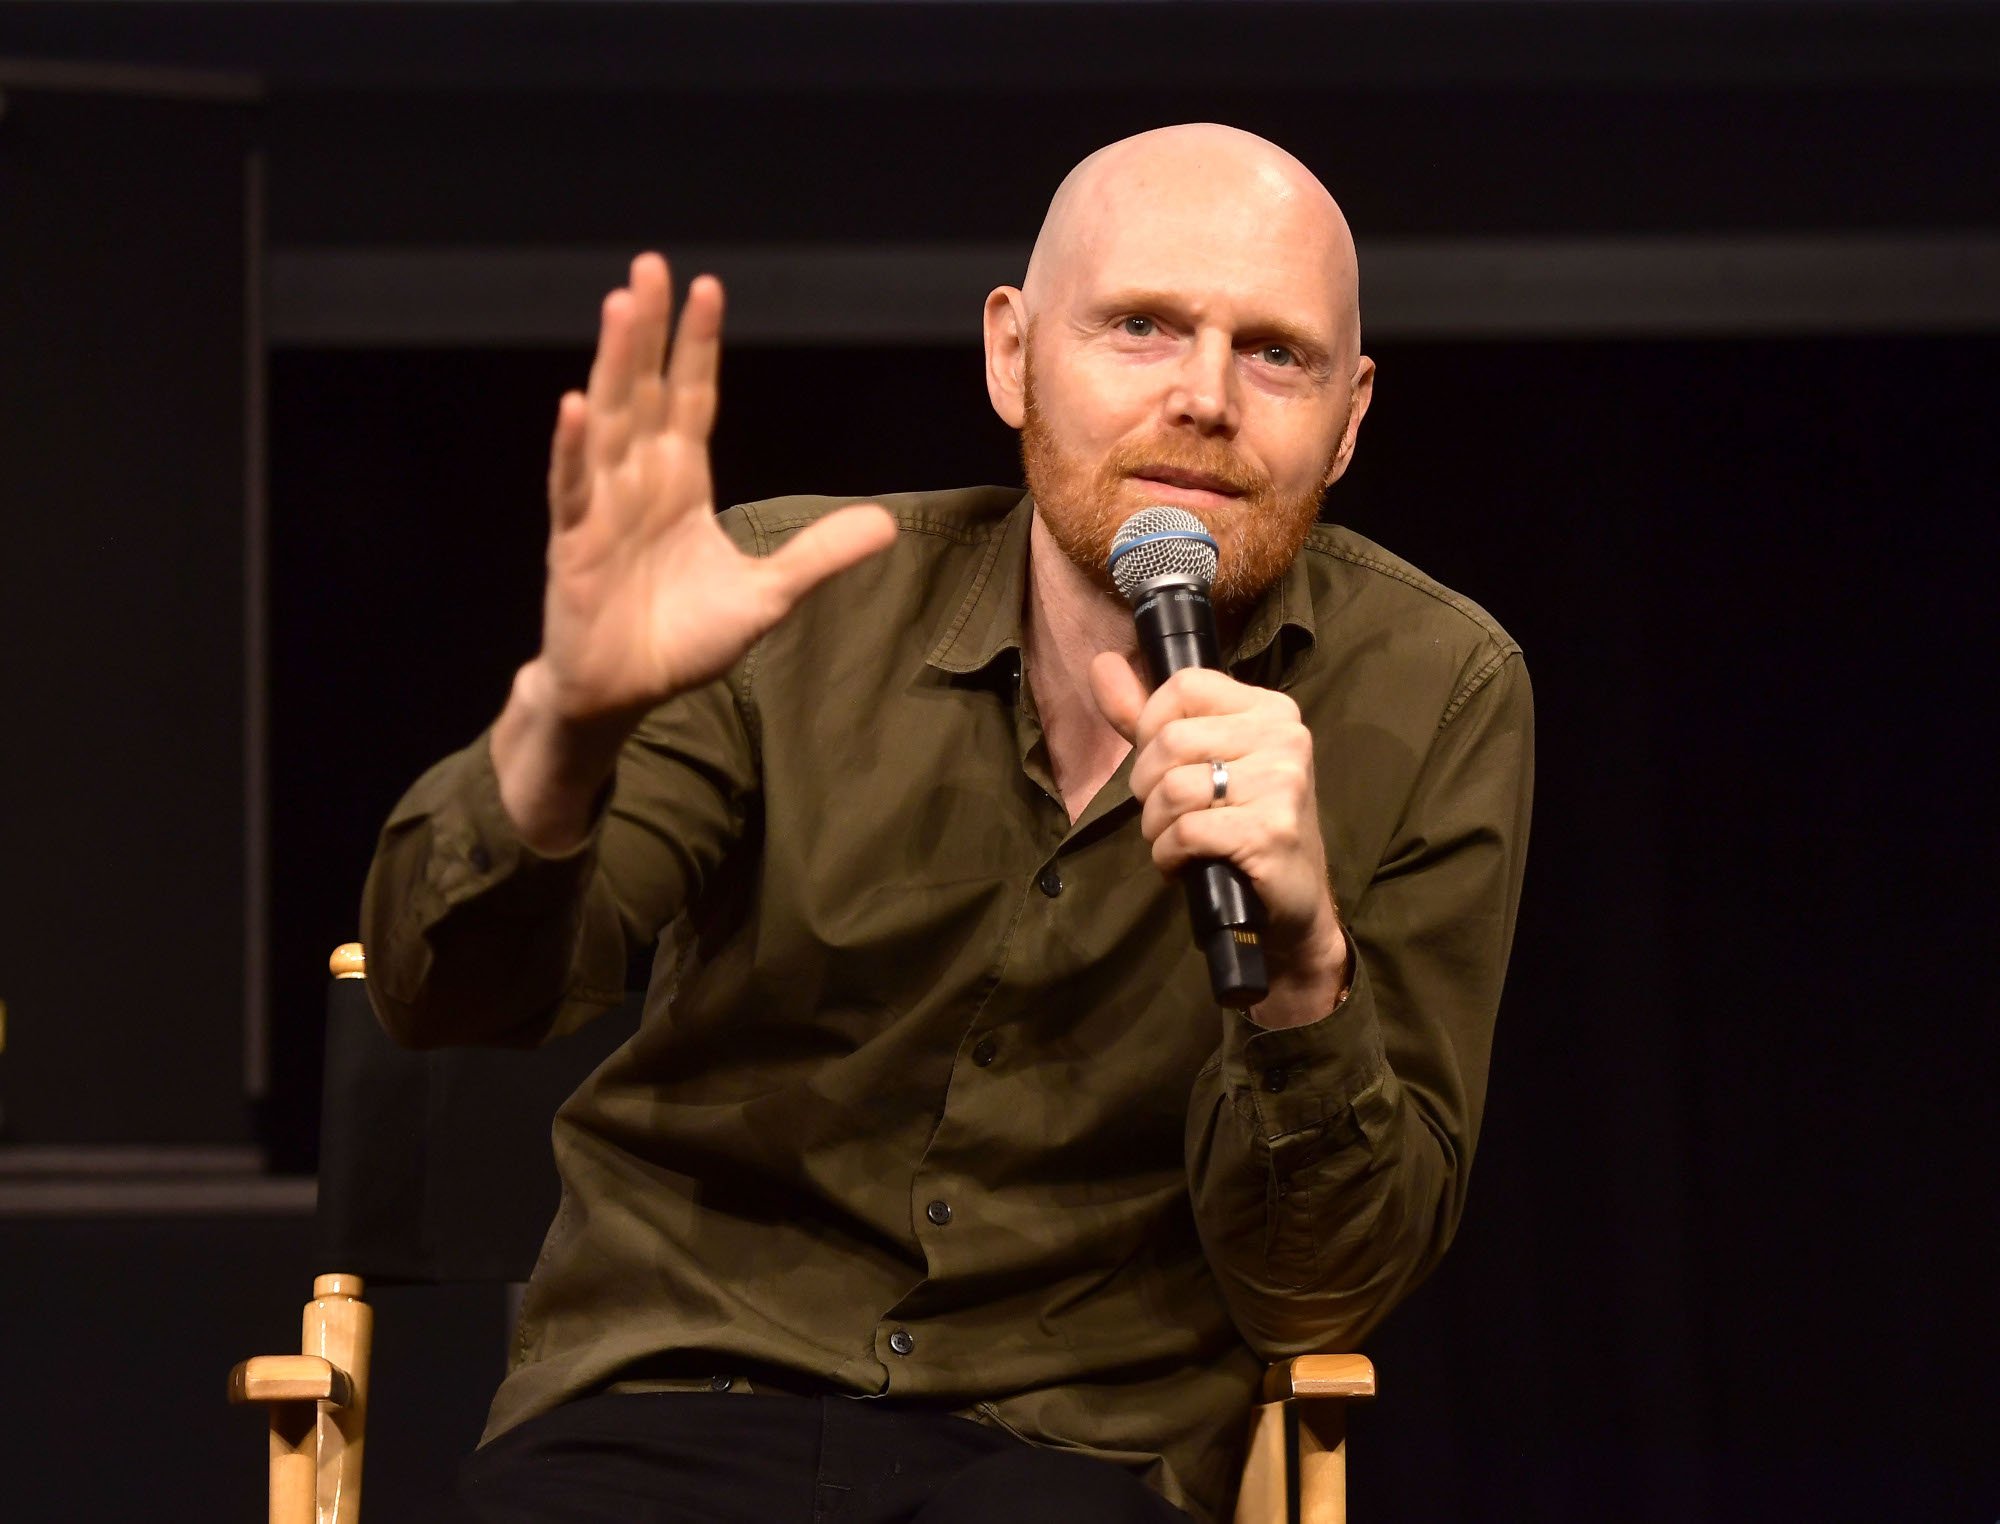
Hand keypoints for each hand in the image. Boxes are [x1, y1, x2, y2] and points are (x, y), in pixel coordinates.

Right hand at [495, 255, 896, 847]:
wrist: (625, 693)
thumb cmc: (682, 640)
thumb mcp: (766, 597)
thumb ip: (818, 558)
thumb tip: (885, 525)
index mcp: (679, 482)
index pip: (690, 398)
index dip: (698, 346)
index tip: (708, 287)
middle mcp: (637, 482)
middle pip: (645, 391)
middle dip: (650, 330)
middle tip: (651, 265)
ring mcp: (601, 508)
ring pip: (608, 423)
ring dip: (613, 366)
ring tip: (621, 307)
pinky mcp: (573, 546)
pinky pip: (572, 489)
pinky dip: (572, 450)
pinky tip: (575, 407)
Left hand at [1090, 655, 1348, 1027]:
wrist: (1293, 904)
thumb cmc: (1243, 826)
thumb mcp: (1200, 762)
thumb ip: (1147, 715)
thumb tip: (1102, 664)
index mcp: (1271, 709)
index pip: (1184, 686)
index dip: (1152, 727)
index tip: (1162, 765)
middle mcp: (1285, 736)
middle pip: (1171, 740)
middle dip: (1147, 787)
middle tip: (1167, 815)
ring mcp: (1283, 783)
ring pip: (1174, 787)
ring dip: (1157, 825)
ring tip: (1176, 840)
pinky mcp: (1271, 830)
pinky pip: (1187, 830)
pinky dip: (1169, 854)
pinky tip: (1183, 863)